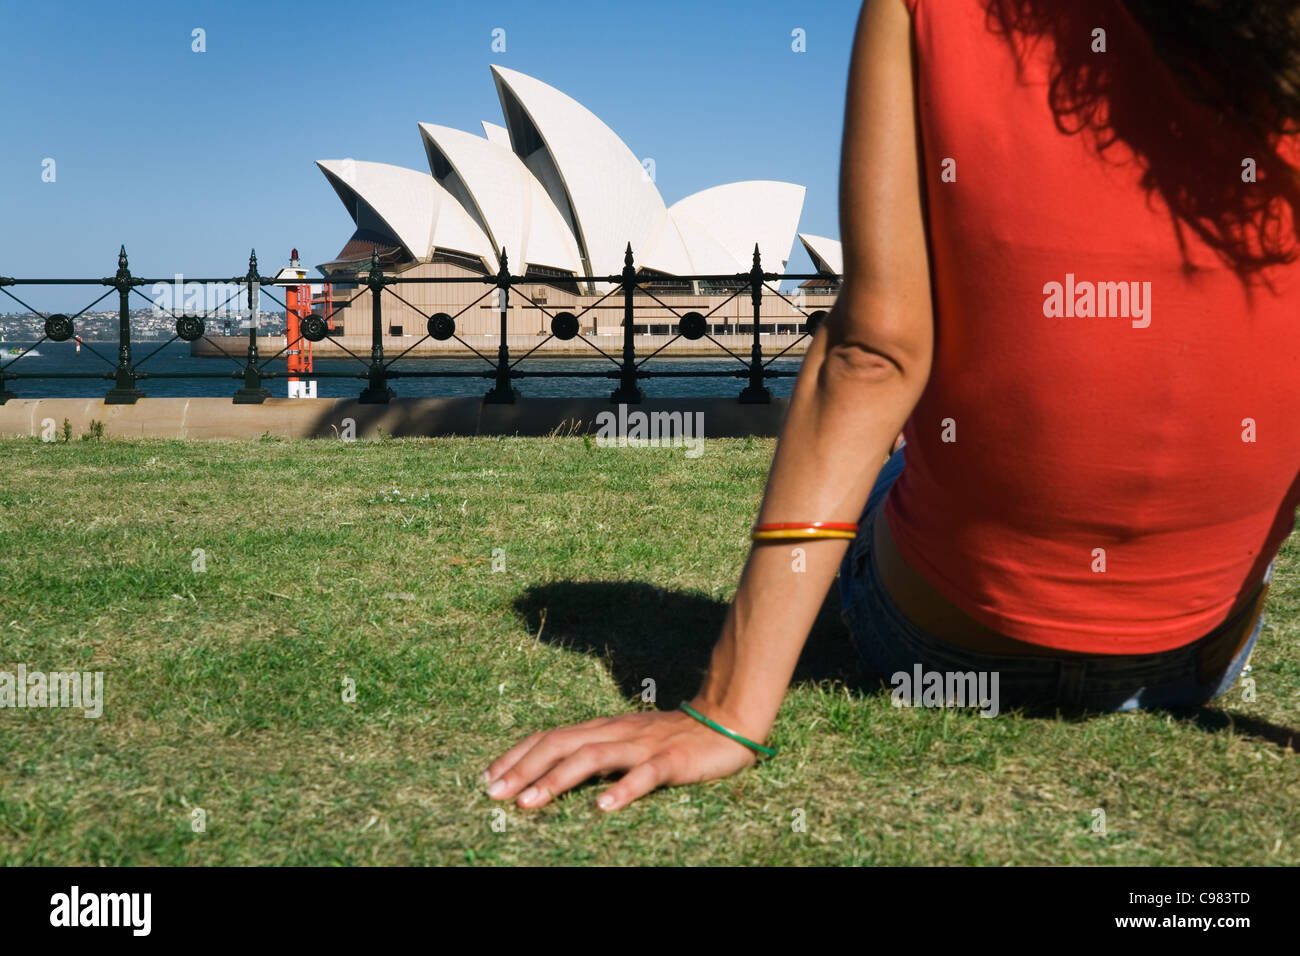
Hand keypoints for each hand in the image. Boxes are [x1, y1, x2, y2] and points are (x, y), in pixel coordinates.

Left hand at [482, 706, 759, 811]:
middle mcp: (616, 732)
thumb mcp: (625, 742)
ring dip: (558, 779)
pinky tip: (603, 807)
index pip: (550, 737)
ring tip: (530, 802)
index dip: (517, 755)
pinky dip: (623, 789)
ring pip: (593, 756)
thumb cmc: (671, 738)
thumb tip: (550, 772)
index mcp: (602, 728)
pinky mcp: (672, 759)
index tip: (487, 777)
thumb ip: (594, 753)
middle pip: (561, 744)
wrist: (726, 721)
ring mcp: (643, 745)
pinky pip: (645, 774)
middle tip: (494, 793)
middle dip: (524, 768)